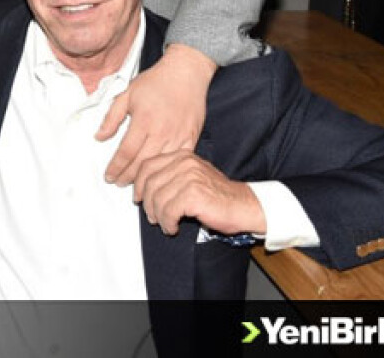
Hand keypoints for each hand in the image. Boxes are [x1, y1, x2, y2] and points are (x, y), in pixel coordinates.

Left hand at [96, 43, 215, 185]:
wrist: (186, 72)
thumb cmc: (155, 82)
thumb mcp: (127, 94)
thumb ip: (111, 117)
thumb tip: (99, 137)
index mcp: (143, 121)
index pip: (126, 152)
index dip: (116, 167)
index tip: (108, 176)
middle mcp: (161, 131)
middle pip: (142, 163)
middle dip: (128, 177)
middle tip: (117, 184)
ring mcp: (178, 136)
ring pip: (160, 165)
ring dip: (146, 179)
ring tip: (134, 187)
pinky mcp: (191, 137)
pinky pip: (178, 160)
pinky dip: (167, 170)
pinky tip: (158, 176)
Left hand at [134, 150, 265, 235]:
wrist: (245, 206)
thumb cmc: (218, 195)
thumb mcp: (192, 176)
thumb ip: (170, 175)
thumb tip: (143, 187)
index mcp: (182, 156)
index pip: (147, 165)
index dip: (138, 184)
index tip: (138, 197)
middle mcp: (184, 163)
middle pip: (149, 183)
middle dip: (147, 203)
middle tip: (152, 216)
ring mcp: (189, 178)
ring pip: (157, 199)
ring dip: (158, 216)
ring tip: (165, 224)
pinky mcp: (193, 195)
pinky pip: (168, 211)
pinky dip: (167, 223)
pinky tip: (173, 227)